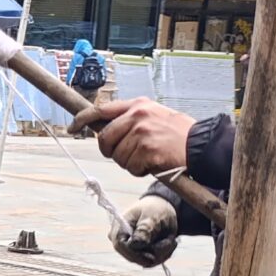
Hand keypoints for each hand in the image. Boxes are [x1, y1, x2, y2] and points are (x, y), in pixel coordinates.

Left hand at [74, 97, 195, 176]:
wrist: (203, 146)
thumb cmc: (178, 134)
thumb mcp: (155, 116)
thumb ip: (131, 119)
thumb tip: (103, 129)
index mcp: (138, 105)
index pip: (101, 110)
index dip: (82, 120)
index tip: (72, 128)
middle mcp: (137, 116)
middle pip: (104, 139)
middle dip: (110, 151)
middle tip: (128, 155)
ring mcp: (141, 133)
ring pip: (117, 156)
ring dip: (130, 163)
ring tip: (149, 157)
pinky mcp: (147, 151)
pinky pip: (130, 167)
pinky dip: (139, 171)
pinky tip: (154, 163)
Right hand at [112, 193, 181, 268]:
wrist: (160, 209)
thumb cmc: (155, 210)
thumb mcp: (153, 216)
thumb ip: (145, 229)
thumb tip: (136, 244)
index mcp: (119, 227)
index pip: (121, 246)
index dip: (136, 254)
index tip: (153, 256)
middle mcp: (119, 240)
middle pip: (132, 257)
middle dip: (154, 253)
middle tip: (172, 242)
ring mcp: (127, 248)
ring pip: (143, 261)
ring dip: (162, 254)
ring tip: (171, 240)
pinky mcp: (138, 254)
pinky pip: (149, 261)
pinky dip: (162, 255)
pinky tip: (168, 244)